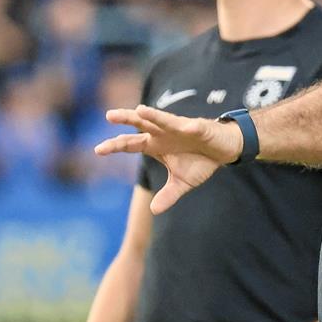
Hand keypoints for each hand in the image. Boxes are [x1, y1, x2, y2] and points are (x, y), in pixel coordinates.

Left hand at [94, 105, 242, 213]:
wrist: (223, 150)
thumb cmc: (200, 161)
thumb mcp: (182, 183)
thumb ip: (168, 195)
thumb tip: (153, 211)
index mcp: (156, 145)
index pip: (131, 143)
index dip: (115, 145)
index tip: (97, 150)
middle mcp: (163, 133)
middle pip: (140, 124)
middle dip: (126, 120)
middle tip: (108, 116)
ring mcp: (179, 128)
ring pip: (163, 119)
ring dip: (153, 115)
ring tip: (140, 110)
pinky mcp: (198, 127)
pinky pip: (192, 127)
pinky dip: (189, 127)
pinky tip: (187, 128)